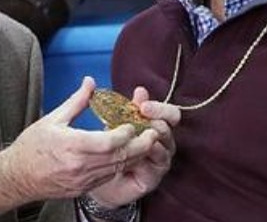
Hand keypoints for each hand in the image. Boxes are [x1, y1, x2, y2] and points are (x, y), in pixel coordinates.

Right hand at [0, 77, 150, 215]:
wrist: (18, 176)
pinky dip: (121, 165)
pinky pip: (109, 176)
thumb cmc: (31, 146)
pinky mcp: (84, 187)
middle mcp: (81, 165)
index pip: (110, 141)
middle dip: (141, 145)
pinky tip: (127, 156)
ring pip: (118, 168)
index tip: (133, 123)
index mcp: (72, 145)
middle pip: (120, 156)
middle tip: (152, 133)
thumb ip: (76, 101)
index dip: (127, 132)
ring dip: (135, 156)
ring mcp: (83, 179)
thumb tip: (90, 82)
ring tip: (145, 143)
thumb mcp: (52, 119)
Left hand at [86, 86, 179, 208]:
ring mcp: (160, 161)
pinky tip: (135, 154)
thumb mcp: (114, 122)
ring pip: (164, 147)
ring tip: (139, 133)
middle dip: (156, 120)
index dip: (160, 108)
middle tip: (142, 115)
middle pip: (168, 128)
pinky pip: (154, 167)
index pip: (170, 114)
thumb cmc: (107, 146)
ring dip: (152, 139)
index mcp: (155, 125)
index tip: (142, 105)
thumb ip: (127, 107)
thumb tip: (139, 89)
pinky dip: (145, 159)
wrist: (96, 175)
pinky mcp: (153, 178)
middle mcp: (162, 142)